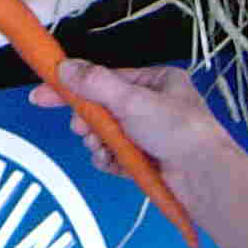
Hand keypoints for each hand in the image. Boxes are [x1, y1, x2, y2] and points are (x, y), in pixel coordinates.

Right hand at [28, 60, 220, 178]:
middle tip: (82, 129)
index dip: (73, 86)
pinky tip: (110, 163)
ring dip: (99, 142)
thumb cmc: (178, 131)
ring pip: (108, 134)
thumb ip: (95, 83)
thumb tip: (64, 67)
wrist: (206, 180)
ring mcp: (151, 136)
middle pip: (104, 108)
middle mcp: (154, 106)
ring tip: (101, 148)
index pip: (106, 79)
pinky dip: (109, 160)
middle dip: (89, 121)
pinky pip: (117, 157)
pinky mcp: (148, 162)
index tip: (42, 94)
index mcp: (157, 82)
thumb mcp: (132, 100)